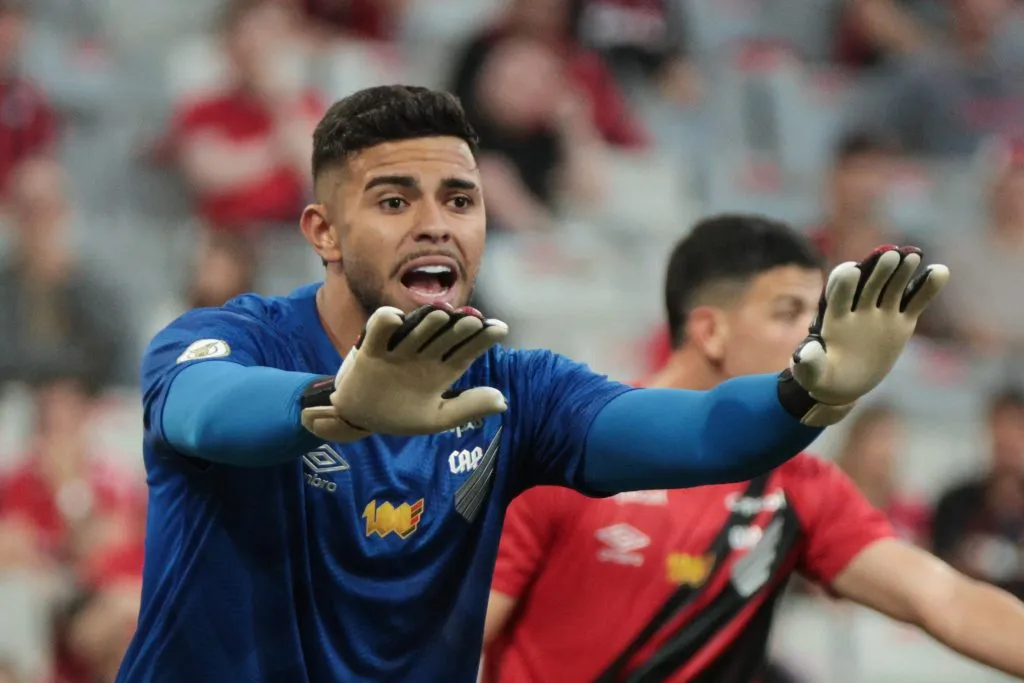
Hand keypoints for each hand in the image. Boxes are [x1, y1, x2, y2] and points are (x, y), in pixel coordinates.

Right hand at [301, 305, 508, 440]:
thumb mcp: (437, 418)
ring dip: (429, 322)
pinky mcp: (372, 349)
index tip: (499, 329)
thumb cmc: (401, 415)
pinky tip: (397, 320)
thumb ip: (467, 408)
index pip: (467, 351)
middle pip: (445, 337)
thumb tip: (503, 401)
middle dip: (459, 329)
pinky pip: (379, 329)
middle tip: (473, 321)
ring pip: (417, 330)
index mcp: (443, 370)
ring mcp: (399, 350)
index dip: (484, 339)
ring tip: (443, 316)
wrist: (360, 418)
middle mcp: (424, 355)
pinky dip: (386, 321)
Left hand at [781, 246, 948, 424]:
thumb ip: (809, 362)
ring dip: (902, 272)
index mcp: (834, 318)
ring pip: (892, 288)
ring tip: (913, 256)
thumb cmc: (821, 376)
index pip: (838, 294)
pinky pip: (914, 302)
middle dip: (877, 271)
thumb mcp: (811, 373)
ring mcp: (880, 313)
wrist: (843, 383)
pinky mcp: (900, 322)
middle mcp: (858, 309)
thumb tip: (803, 354)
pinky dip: (926, 288)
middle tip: (889, 256)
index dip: (843, 283)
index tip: (851, 271)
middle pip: (868, 285)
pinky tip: (941, 271)